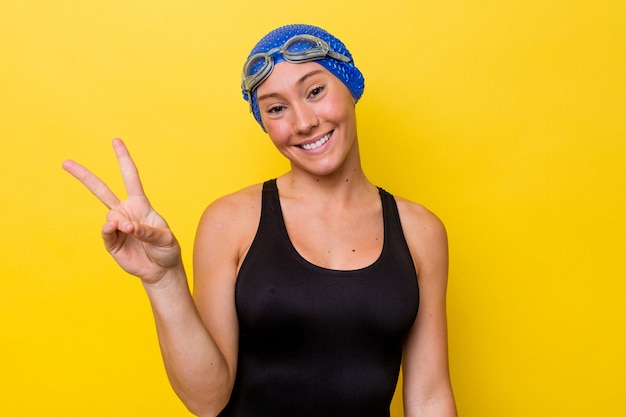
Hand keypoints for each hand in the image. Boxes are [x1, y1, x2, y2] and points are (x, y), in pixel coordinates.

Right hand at [62, 138, 181, 284]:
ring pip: (109, 216)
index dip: (123, 159)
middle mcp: (125, 212)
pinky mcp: (112, 243)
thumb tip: (125, 226)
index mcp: (140, 204)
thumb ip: (147, 230)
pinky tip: (118, 229)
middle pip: (102, 190)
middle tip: (65, 163)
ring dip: (120, 222)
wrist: (161, 270)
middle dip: (84, 176)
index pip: (130, 177)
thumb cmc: (166, 249)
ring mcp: (117, 227)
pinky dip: (111, 230)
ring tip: (131, 230)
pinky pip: (106, 233)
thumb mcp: (165, 237)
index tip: (115, 141)